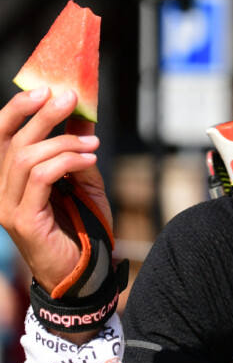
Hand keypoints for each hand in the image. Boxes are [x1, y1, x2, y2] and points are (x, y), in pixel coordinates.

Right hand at [0, 87, 110, 291]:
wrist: (85, 271)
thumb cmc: (83, 228)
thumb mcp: (85, 183)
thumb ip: (79, 153)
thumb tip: (84, 120)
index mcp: (12, 179)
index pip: (2, 136)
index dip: (18, 109)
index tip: (46, 90)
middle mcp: (2, 190)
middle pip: (14, 141)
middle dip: (43, 115)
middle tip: (69, 99)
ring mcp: (9, 206)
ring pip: (27, 156)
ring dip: (64, 142)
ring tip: (93, 145)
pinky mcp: (22, 219)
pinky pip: (41, 177)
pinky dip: (67, 162)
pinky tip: (89, 159)